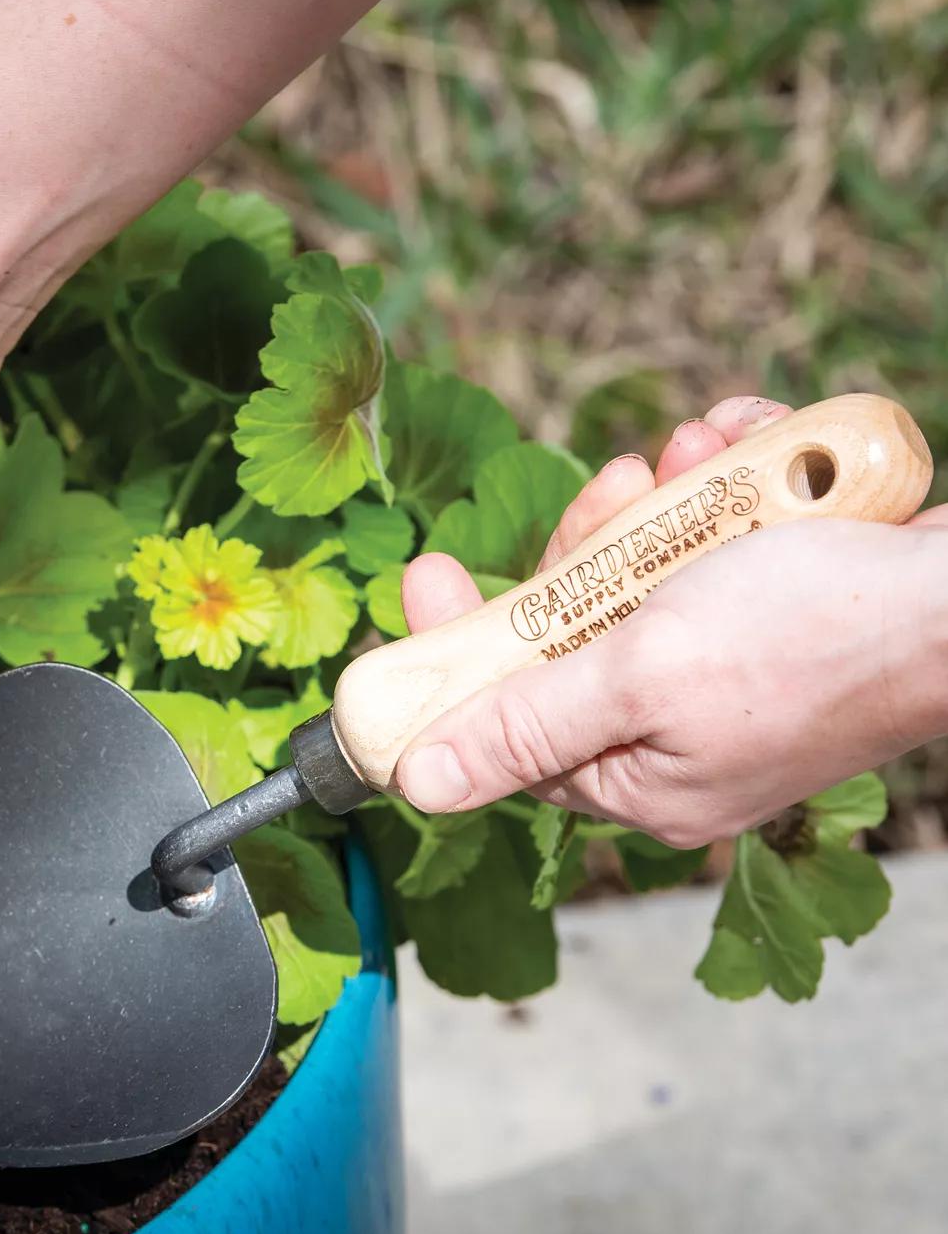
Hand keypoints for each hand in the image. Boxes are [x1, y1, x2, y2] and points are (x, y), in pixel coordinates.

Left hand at [394, 399, 947, 847]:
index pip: (506, 721)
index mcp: (638, 783)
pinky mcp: (773, 622)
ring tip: (702, 454)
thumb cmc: (816, 633)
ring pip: (641, 576)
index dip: (461, 641)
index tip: (431, 568)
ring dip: (662, 503)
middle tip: (622, 480)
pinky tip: (745, 450)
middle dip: (591, 543)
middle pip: (571, 635)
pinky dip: (723, 493)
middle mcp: (678, 742)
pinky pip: (710, 551)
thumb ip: (525, 722)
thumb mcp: (642, 673)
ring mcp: (729, 681)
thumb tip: (416, 783)